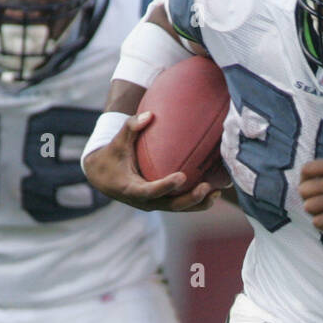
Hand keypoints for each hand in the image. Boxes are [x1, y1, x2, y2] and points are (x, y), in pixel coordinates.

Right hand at [82, 112, 221, 212]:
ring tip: (218, 191)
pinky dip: (199, 200)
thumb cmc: (111, 156)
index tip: (181, 177)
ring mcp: (155, 204)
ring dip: (200, 203)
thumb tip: (150, 114)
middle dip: (190, 199)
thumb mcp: (117, 142)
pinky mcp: (163, 203)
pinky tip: (217, 190)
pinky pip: (182, 204)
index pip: (150, 191)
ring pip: (180, 208)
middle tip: (207, 187)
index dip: (166, 186)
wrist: (104, 177)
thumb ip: (131, 127)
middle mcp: (145, 202)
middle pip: (171, 206)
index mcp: (132, 189)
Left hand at [298, 157, 322, 249]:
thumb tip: (301, 188)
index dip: (305, 183)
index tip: (318, 190)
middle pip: (304, 189)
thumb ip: (312, 178)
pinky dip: (322, 225)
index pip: (306, 170)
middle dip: (308, 200)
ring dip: (315, 214)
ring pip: (308, 206)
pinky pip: (317, 222)